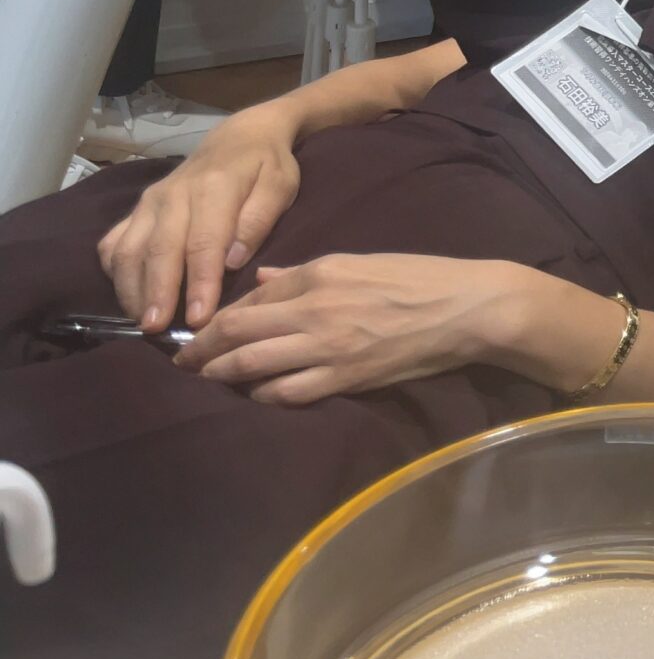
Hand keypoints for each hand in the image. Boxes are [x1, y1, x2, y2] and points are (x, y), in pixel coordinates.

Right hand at [96, 108, 302, 331]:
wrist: (239, 135)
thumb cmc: (266, 166)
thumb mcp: (279, 185)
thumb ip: (259, 219)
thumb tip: (234, 259)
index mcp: (213, 188)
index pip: (203, 242)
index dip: (200, 283)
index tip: (201, 318)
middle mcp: (173, 195)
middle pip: (160, 250)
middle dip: (158, 294)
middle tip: (158, 331)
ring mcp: (149, 203)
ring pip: (129, 250)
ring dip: (132, 289)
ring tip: (143, 323)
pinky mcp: (135, 210)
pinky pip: (114, 243)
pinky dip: (115, 273)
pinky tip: (128, 297)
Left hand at [178, 254, 523, 404]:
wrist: (466, 308)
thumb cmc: (419, 278)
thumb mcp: (361, 261)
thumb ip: (305, 274)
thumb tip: (263, 280)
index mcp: (319, 275)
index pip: (252, 298)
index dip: (219, 316)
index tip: (200, 329)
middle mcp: (315, 310)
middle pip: (238, 332)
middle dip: (202, 349)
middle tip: (182, 362)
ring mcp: (328, 346)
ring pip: (253, 364)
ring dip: (221, 374)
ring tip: (205, 381)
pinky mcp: (346, 377)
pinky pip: (288, 392)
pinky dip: (263, 396)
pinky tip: (254, 397)